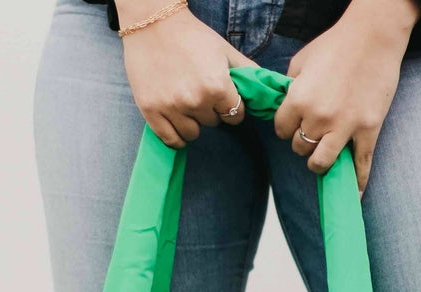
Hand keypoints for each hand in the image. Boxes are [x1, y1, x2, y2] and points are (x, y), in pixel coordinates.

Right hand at [117, 0, 256, 147]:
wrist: (151, 22)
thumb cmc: (192, 35)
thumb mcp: (225, 50)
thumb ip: (248, 71)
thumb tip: (269, 88)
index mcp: (217, 86)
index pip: (235, 116)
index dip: (230, 107)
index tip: (221, 96)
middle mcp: (196, 100)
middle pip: (213, 124)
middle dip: (210, 111)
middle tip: (197, 90)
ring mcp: (172, 107)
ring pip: (193, 134)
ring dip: (192, 122)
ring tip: (184, 100)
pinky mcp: (151, 110)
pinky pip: (171, 140)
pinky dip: (176, 135)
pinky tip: (176, 121)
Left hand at [273, 0, 420, 191]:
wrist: (373, 37)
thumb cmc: (336, 44)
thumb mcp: (301, 61)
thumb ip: (291, 88)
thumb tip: (287, 107)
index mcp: (298, 99)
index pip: (281, 131)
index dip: (286, 128)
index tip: (293, 125)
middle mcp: (318, 118)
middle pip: (299, 148)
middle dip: (302, 143)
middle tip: (312, 135)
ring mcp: (344, 127)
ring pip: (321, 163)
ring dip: (318, 163)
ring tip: (322, 157)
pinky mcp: (367, 131)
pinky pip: (360, 166)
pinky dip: (357, 183)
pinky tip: (355, 195)